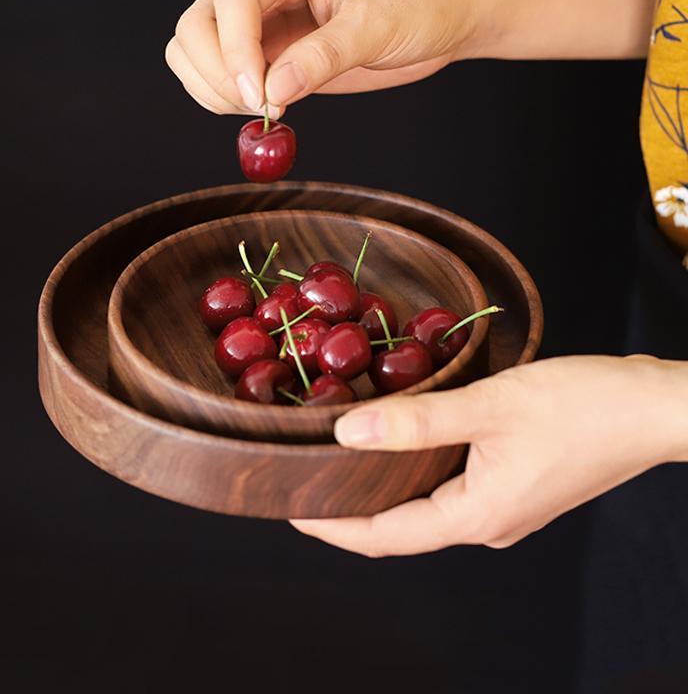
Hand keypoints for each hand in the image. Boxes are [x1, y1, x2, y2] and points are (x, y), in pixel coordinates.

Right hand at [165, 0, 473, 115]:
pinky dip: (224, 100)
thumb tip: (272, 94)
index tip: (261, 98)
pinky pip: (216, 76)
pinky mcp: (262, 53)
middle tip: (263, 107)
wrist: (438, 18)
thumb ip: (323, 57)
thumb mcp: (376, 28)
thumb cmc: (417, 4)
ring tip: (265, 109)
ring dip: (214, 89)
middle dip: (218, 73)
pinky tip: (266, 109)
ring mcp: (256, 19)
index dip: (236, 53)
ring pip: (192, 51)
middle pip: (196, 26)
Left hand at [291, 355, 687, 556]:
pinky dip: (415, 472)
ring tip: (341, 461)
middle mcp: (486, 523)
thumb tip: (347, 433)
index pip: (383, 536)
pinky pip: (449, 488)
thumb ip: (416, 421)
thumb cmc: (583, 406)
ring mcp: (503, 508)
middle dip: (350, 511)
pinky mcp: (514, 486)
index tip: (291, 511)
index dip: (332, 528)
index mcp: (476, 517)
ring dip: (382, 488)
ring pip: (424, 506)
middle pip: (400, 527)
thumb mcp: (490, 407)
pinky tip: (400, 443)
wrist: (653, 408)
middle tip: (306, 482)